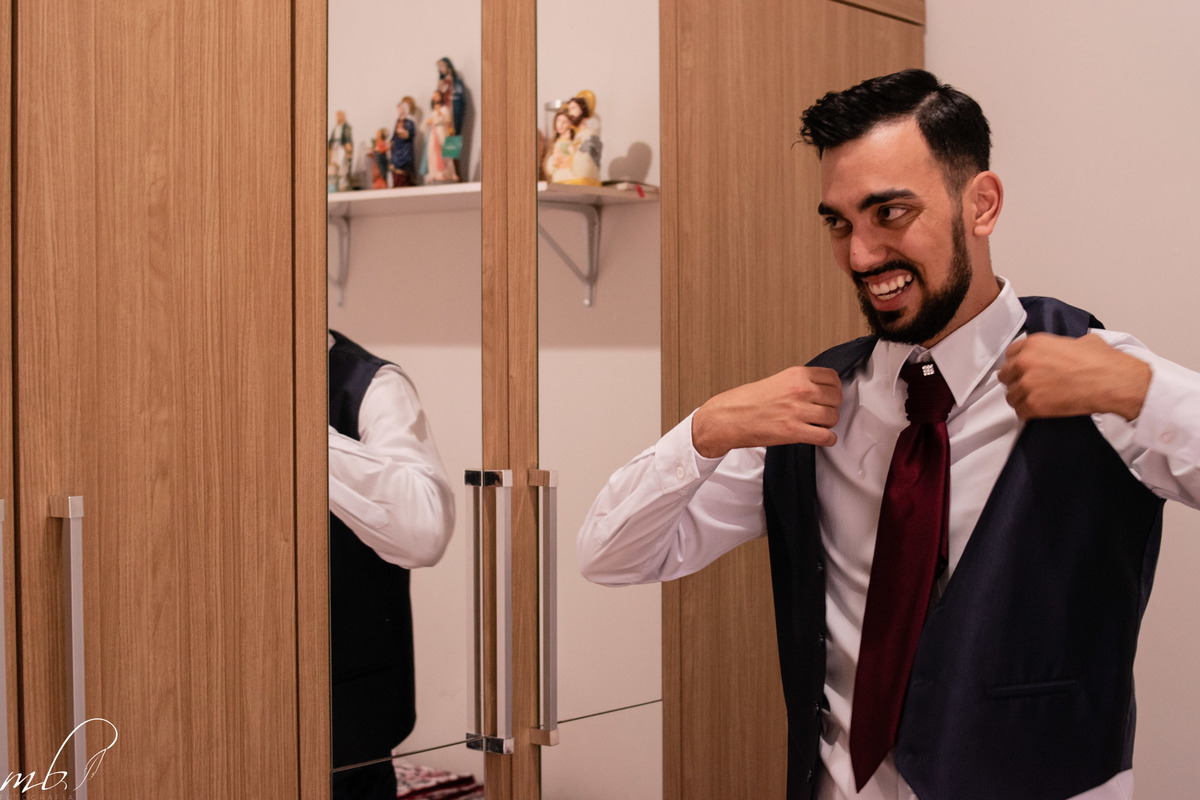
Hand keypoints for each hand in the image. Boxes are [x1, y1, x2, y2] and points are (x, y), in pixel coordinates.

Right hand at [691, 366, 841, 457]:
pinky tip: (820, 438)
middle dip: (831, 407)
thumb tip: (820, 389)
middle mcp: (800, 390)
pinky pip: (826, 437)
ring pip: (833, 417)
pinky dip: (827, 439)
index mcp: (796, 375)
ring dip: (828, 424)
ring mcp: (798, 411)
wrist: (728, 418)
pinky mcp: (794, 432)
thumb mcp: (777, 381)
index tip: (830, 395)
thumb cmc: (747, 401)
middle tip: (822, 412)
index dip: (834, 389)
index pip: (833, 378)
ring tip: (818, 425)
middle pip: (836, 398)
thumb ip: (799, 382)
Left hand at [999, 333, 1151, 420]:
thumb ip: (1063, 344)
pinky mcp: (1033, 405)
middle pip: (1006, 375)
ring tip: (1036, 401)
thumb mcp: (1082, 341)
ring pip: (1011, 396)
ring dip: (1021, 399)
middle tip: (1029, 387)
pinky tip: (1039, 412)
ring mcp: (1027, 384)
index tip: (1023, 370)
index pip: (1010, 354)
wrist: (1112, 382)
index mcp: (1034, 343)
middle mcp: (1025, 362)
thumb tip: (1066, 349)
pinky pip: (1020, 412)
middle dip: (1016, 381)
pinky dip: (1028, 413)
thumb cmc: (1102, 362)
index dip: (1017, 364)